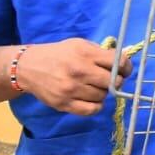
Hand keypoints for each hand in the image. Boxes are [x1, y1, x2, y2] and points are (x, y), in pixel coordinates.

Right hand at [12, 38, 131, 116]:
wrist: (28, 67)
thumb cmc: (58, 54)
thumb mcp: (79, 44)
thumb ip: (100, 52)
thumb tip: (122, 62)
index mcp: (85, 53)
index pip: (118, 62)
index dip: (126, 67)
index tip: (124, 69)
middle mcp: (79, 71)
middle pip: (113, 82)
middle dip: (115, 81)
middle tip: (109, 79)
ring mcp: (71, 89)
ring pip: (103, 96)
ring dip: (103, 93)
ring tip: (94, 86)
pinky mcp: (64, 104)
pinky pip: (92, 110)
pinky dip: (96, 106)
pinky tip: (91, 99)